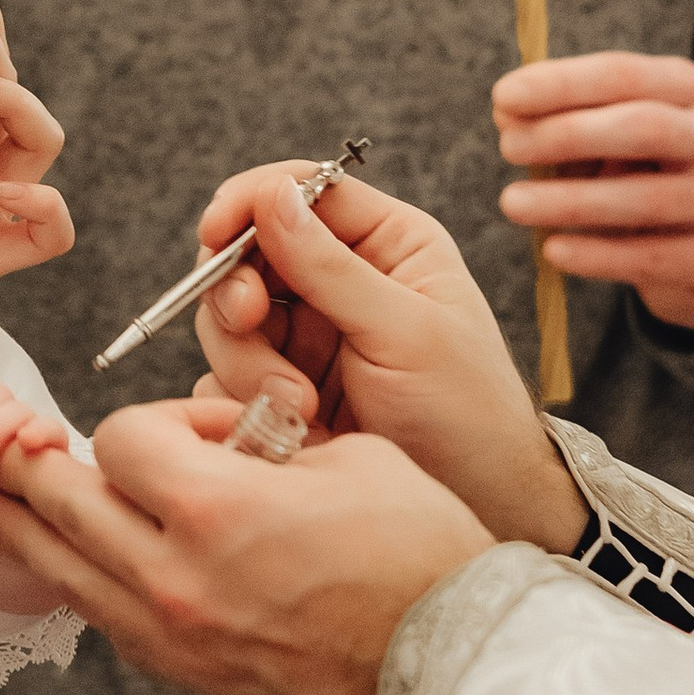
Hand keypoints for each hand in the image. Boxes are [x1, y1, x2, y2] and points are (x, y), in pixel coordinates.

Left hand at [0, 389, 488, 694]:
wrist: (458, 665)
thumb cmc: (422, 554)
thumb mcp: (347, 457)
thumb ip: (259, 440)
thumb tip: (212, 439)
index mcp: (218, 509)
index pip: (122, 439)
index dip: (155, 421)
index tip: (205, 433)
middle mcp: (177, 576)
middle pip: (60, 502)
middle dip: (17, 457)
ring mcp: (175, 635)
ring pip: (60, 567)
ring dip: (5, 520)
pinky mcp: (187, 673)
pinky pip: (101, 615)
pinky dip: (69, 576)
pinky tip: (47, 554)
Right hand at [192, 167, 583, 553]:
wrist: (478, 504)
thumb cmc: (466, 412)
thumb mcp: (404, 332)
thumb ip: (330, 266)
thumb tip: (271, 195)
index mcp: (387, 242)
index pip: (300, 190)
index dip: (249, 203)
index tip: (215, 234)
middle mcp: (343, 278)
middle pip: (249, 255)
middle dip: (240, 296)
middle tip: (251, 325)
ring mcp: (311, 334)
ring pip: (230, 320)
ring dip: (249, 362)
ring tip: (299, 407)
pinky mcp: (286, 385)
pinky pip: (229, 376)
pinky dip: (243, 400)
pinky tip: (292, 427)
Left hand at [494, 54, 693, 331]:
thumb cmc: (642, 178)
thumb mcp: (608, 141)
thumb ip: (562, 122)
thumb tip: (507, 112)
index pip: (627, 75)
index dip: (563, 84)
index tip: (503, 97)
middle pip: (645, 127)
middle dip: (569, 134)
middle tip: (508, 147)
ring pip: (647, 198)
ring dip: (571, 200)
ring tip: (512, 202)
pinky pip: (652, 257)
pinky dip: (596, 254)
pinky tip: (553, 250)